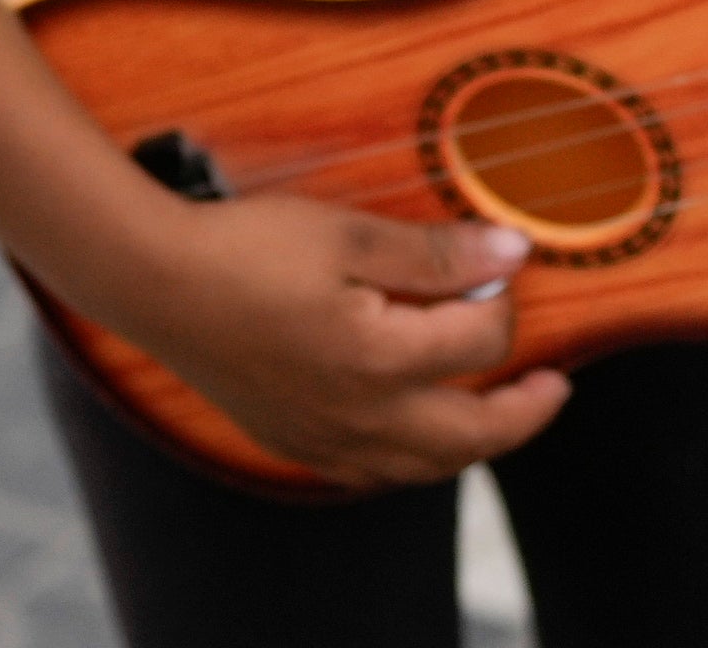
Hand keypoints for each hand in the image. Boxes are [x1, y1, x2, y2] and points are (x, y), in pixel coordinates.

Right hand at [85, 195, 567, 488]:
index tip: (499, 263)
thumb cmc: (246, 247)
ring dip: (474, 445)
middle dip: (526, 412)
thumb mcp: (346, 233)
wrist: (152, 281)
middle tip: (555, 387)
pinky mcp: (292, 443)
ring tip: (496, 415)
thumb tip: (514, 254)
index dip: (501, 300)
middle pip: (473, 435)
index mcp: (380, 359)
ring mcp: (325, 439)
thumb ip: (434, 252)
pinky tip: (412, 432)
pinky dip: (413, 459)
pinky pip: (373, 474)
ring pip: (426, 468)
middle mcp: (360, 417)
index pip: (480, 342)